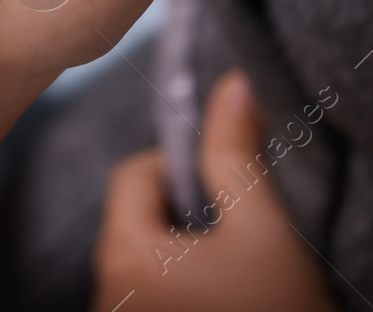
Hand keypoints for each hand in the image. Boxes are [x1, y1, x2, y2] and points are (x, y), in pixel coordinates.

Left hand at [93, 72, 338, 311]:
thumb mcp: (267, 230)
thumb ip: (238, 154)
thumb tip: (233, 82)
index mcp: (124, 257)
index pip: (133, 175)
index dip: (182, 168)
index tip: (232, 192)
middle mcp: (105, 298)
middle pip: (134, 224)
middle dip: (183, 217)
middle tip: (241, 237)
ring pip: (145, 269)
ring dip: (184, 261)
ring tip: (242, 280)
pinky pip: (150, 302)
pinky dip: (184, 295)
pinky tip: (235, 303)